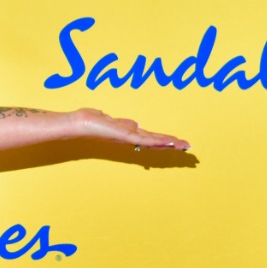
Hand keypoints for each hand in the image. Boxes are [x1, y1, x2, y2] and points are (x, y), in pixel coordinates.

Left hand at [70, 108, 189, 150]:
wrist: (79, 124)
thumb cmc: (91, 122)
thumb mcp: (111, 120)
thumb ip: (124, 123)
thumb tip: (136, 124)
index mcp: (128, 134)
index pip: (150, 138)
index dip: (164, 140)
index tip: (177, 142)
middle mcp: (129, 138)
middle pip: (155, 141)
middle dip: (171, 144)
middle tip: (187, 147)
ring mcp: (128, 138)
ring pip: (153, 141)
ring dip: (169, 143)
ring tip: (183, 145)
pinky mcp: (125, 136)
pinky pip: (144, 138)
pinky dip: (157, 140)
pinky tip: (168, 141)